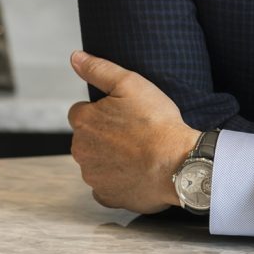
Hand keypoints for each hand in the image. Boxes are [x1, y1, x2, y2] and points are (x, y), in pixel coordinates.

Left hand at [68, 51, 200, 213]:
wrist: (177, 163)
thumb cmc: (156, 121)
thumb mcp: (130, 83)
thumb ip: (99, 69)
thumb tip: (75, 57)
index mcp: (83, 122)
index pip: (80, 112)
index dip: (103, 110)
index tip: (124, 113)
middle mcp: (80, 151)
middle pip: (88, 138)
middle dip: (105, 134)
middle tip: (135, 131)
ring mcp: (93, 177)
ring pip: (97, 162)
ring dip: (111, 157)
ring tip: (140, 151)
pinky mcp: (107, 197)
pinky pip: (106, 186)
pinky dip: (118, 180)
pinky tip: (137, 171)